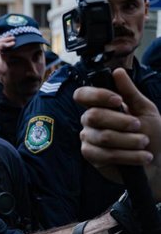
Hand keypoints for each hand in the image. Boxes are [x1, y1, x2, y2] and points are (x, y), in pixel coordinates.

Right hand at [0, 35, 15, 81]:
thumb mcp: (2, 64)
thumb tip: (10, 56)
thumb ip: (5, 59)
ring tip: (13, 38)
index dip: (2, 42)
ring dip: (7, 39)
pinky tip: (13, 43)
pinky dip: (7, 43)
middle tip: (10, 36)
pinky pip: (1, 44)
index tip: (8, 41)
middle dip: (4, 38)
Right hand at [74, 68, 160, 198]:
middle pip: (94, 116)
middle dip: (121, 121)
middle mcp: (89, 121)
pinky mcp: (92, 157)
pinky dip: (129, 156)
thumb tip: (117, 72)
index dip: (96, 96)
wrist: (157, 161)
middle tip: (140, 126)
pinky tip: (143, 157)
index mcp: (100, 106)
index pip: (82, 95)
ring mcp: (88, 139)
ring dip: (130, 141)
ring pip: (103, 137)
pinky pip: (105, 154)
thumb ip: (130, 92)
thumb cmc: (151, 133)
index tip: (118, 101)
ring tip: (145, 143)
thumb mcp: (145, 109)